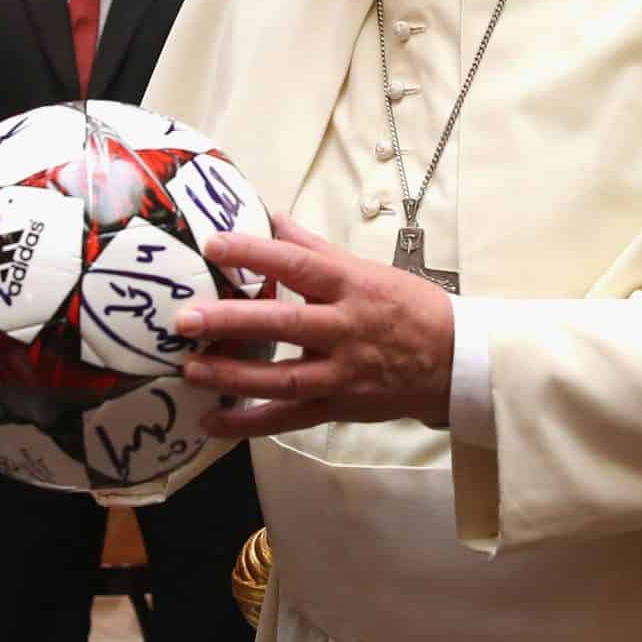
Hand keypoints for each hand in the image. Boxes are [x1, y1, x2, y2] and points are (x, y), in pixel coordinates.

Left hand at [175, 214, 455, 436]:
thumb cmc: (406, 308)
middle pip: (284, 323)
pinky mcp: (339, 407)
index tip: (213, 244)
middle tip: (186, 319)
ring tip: (190, 369)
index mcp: (351, 286)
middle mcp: (345, 329)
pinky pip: (288, 418)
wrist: (455, 361)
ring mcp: (341, 373)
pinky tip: (211, 421)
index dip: (256, 253)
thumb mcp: (365, 269)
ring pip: (283, 377)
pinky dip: (249, 423)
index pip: (298, 263)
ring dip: (233, 375)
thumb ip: (314, 247)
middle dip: (232, 321)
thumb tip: (272, 217)